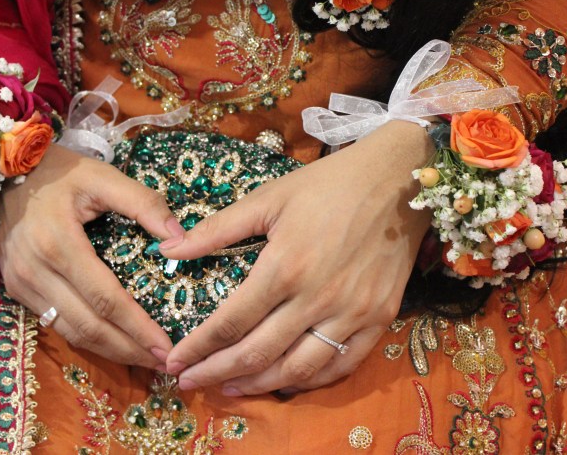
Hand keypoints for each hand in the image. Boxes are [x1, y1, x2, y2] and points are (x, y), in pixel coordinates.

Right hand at [0, 144, 180, 368]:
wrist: (1, 170)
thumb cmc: (58, 172)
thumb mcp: (102, 176)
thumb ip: (142, 202)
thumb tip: (179, 237)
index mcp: (59, 244)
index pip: (105, 299)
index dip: (138, 327)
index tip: (169, 346)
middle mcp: (35, 272)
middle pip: (88, 326)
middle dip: (129, 350)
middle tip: (165, 363)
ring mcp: (21, 284)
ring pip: (69, 333)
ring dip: (109, 351)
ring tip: (145, 358)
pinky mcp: (15, 289)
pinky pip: (54, 323)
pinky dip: (86, 338)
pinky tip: (114, 342)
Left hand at [159, 120, 433, 394]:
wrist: (397, 178)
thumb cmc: (328, 184)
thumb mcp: (269, 197)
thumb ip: (217, 229)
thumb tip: (168, 249)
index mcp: (285, 266)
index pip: (230, 322)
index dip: (198, 347)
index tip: (174, 361)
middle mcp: (317, 298)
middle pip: (257, 353)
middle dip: (216, 373)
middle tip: (189, 382)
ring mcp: (352, 312)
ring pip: (298, 368)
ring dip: (258, 385)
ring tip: (230, 387)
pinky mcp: (379, 317)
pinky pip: (342, 364)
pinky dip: (310, 380)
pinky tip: (286, 379)